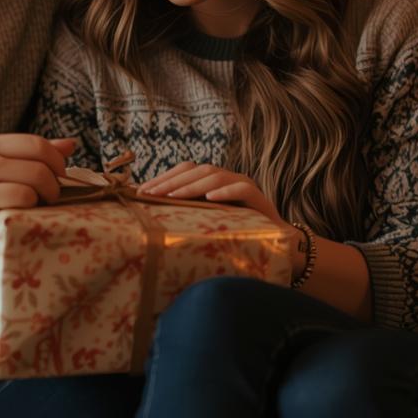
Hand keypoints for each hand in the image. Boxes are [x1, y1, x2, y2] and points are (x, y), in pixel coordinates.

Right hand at [0, 134, 76, 249]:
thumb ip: (26, 151)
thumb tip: (70, 145)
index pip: (36, 145)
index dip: (57, 162)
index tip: (60, 174)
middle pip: (38, 170)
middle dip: (54, 186)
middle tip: (52, 197)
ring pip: (28, 194)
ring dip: (40, 204)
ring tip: (34, 208)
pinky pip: (11, 216)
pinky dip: (19, 218)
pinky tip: (12, 218)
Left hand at [137, 162, 285, 228]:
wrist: (277, 247)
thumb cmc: (237, 235)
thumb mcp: (207, 223)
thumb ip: (187, 214)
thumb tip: (150, 215)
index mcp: (213, 182)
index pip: (185, 170)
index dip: (163, 177)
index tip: (141, 191)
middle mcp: (228, 179)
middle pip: (197, 170)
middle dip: (171, 181)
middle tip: (150, 194)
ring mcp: (245, 186)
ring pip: (216, 176)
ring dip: (192, 185)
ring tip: (173, 196)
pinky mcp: (260, 199)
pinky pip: (243, 189)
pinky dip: (226, 191)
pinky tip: (210, 197)